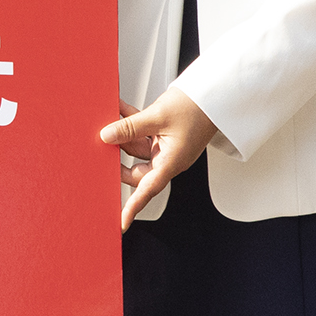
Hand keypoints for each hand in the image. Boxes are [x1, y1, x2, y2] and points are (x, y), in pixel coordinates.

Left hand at [99, 89, 215, 230]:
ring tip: (106, 122)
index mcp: (172, 162)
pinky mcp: (165, 133)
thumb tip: (107, 136)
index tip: (121, 222)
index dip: (133, 207)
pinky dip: (130, 122)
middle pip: (136, 170)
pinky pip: (142, 132)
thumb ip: (130, 127)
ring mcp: (167, 146)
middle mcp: (169, 158)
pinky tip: (118, 109)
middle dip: (117, 160)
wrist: (215, 93)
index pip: (148, 190)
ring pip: (136, 148)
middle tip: (99, 150)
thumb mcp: (158, 116)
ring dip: (122, 135)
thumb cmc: (198, 108)